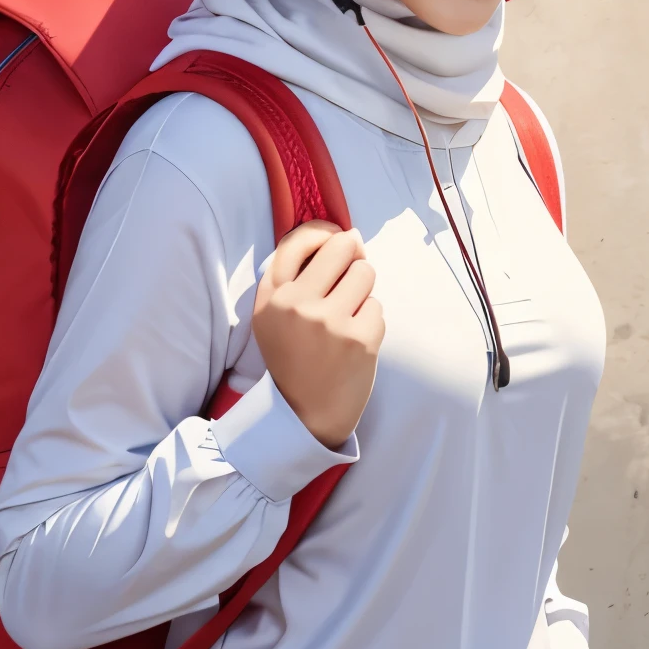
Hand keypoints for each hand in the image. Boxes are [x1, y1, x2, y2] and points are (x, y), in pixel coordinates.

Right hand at [252, 222, 383, 449]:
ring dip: (362, 292)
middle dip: (353, 257)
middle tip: (351, 276)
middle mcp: (296, 304)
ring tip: (348, 317)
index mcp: (272, 297)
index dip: (325, 232)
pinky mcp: (359, 339)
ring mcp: (329, 321)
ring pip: (365, 274)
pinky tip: (354, 343)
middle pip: (342, 247)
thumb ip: (293, 277)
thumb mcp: (273, 318)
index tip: (339, 239)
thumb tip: (347, 236)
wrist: (304, 417)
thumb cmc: (294, 361)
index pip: (297, 240)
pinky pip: (377, 307)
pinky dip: (370, 323)